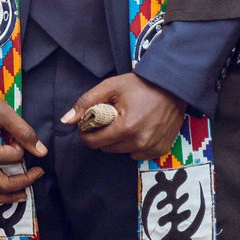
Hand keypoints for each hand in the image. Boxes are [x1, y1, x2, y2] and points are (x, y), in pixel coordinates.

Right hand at [0, 83, 46, 203]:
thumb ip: (24, 133)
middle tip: (37, 174)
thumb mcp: (3, 112)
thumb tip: (41, 151)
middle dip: (24, 182)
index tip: (20, 138)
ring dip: (5, 198)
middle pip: (2, 185)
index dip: (21, 148)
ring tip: (21, 195)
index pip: (13, 158)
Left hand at [62, 73, 185, 159]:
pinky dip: (132, 145)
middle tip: (107, 119)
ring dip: (117, 141)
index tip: (88, 123)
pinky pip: (137, 154)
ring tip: (123, 122)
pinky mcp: (161, 150)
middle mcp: (140, 143)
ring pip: (121, 152)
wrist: (173, 87)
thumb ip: (87, 102)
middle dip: (102, 135)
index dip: (87, 133)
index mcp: (126, 128)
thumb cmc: (140, 85)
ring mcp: (152, 148)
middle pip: (107, 148)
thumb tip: (67, 120)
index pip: (94, 142)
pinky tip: (136, 129)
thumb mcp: (111, 87)